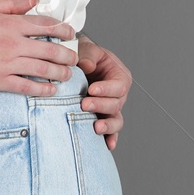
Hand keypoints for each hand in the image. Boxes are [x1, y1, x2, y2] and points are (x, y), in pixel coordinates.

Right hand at [0, 0, 77, 94]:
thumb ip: (12, 4)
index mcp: (9, 24)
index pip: (45, 25)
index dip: (62, 30)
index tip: (71, 34)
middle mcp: (12, 44)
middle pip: (49, 49)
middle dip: (67, 55)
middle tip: (75, 58)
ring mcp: (6, 64)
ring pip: (42, 69)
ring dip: (59, 72)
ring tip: (67, 74)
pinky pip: (26, 87)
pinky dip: (42, 89)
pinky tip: (51, 90)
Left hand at [76, 34, 130, 151]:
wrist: (74, 64)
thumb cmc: (83, 55)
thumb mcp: (87, 49)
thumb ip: (88, 55)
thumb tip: (86, 66)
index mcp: (119, 75)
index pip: (119, 85)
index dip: (107, 89)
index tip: (91, 89)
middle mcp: (118, 94)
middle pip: (116, 104)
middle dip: (101, 105)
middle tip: (84, 104)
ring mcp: (111, 108)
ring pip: (116, 120)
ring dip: (108, 125)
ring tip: (96, 128)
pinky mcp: (102, 118)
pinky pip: (110, 131)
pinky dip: (110, 138)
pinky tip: (107, 145)